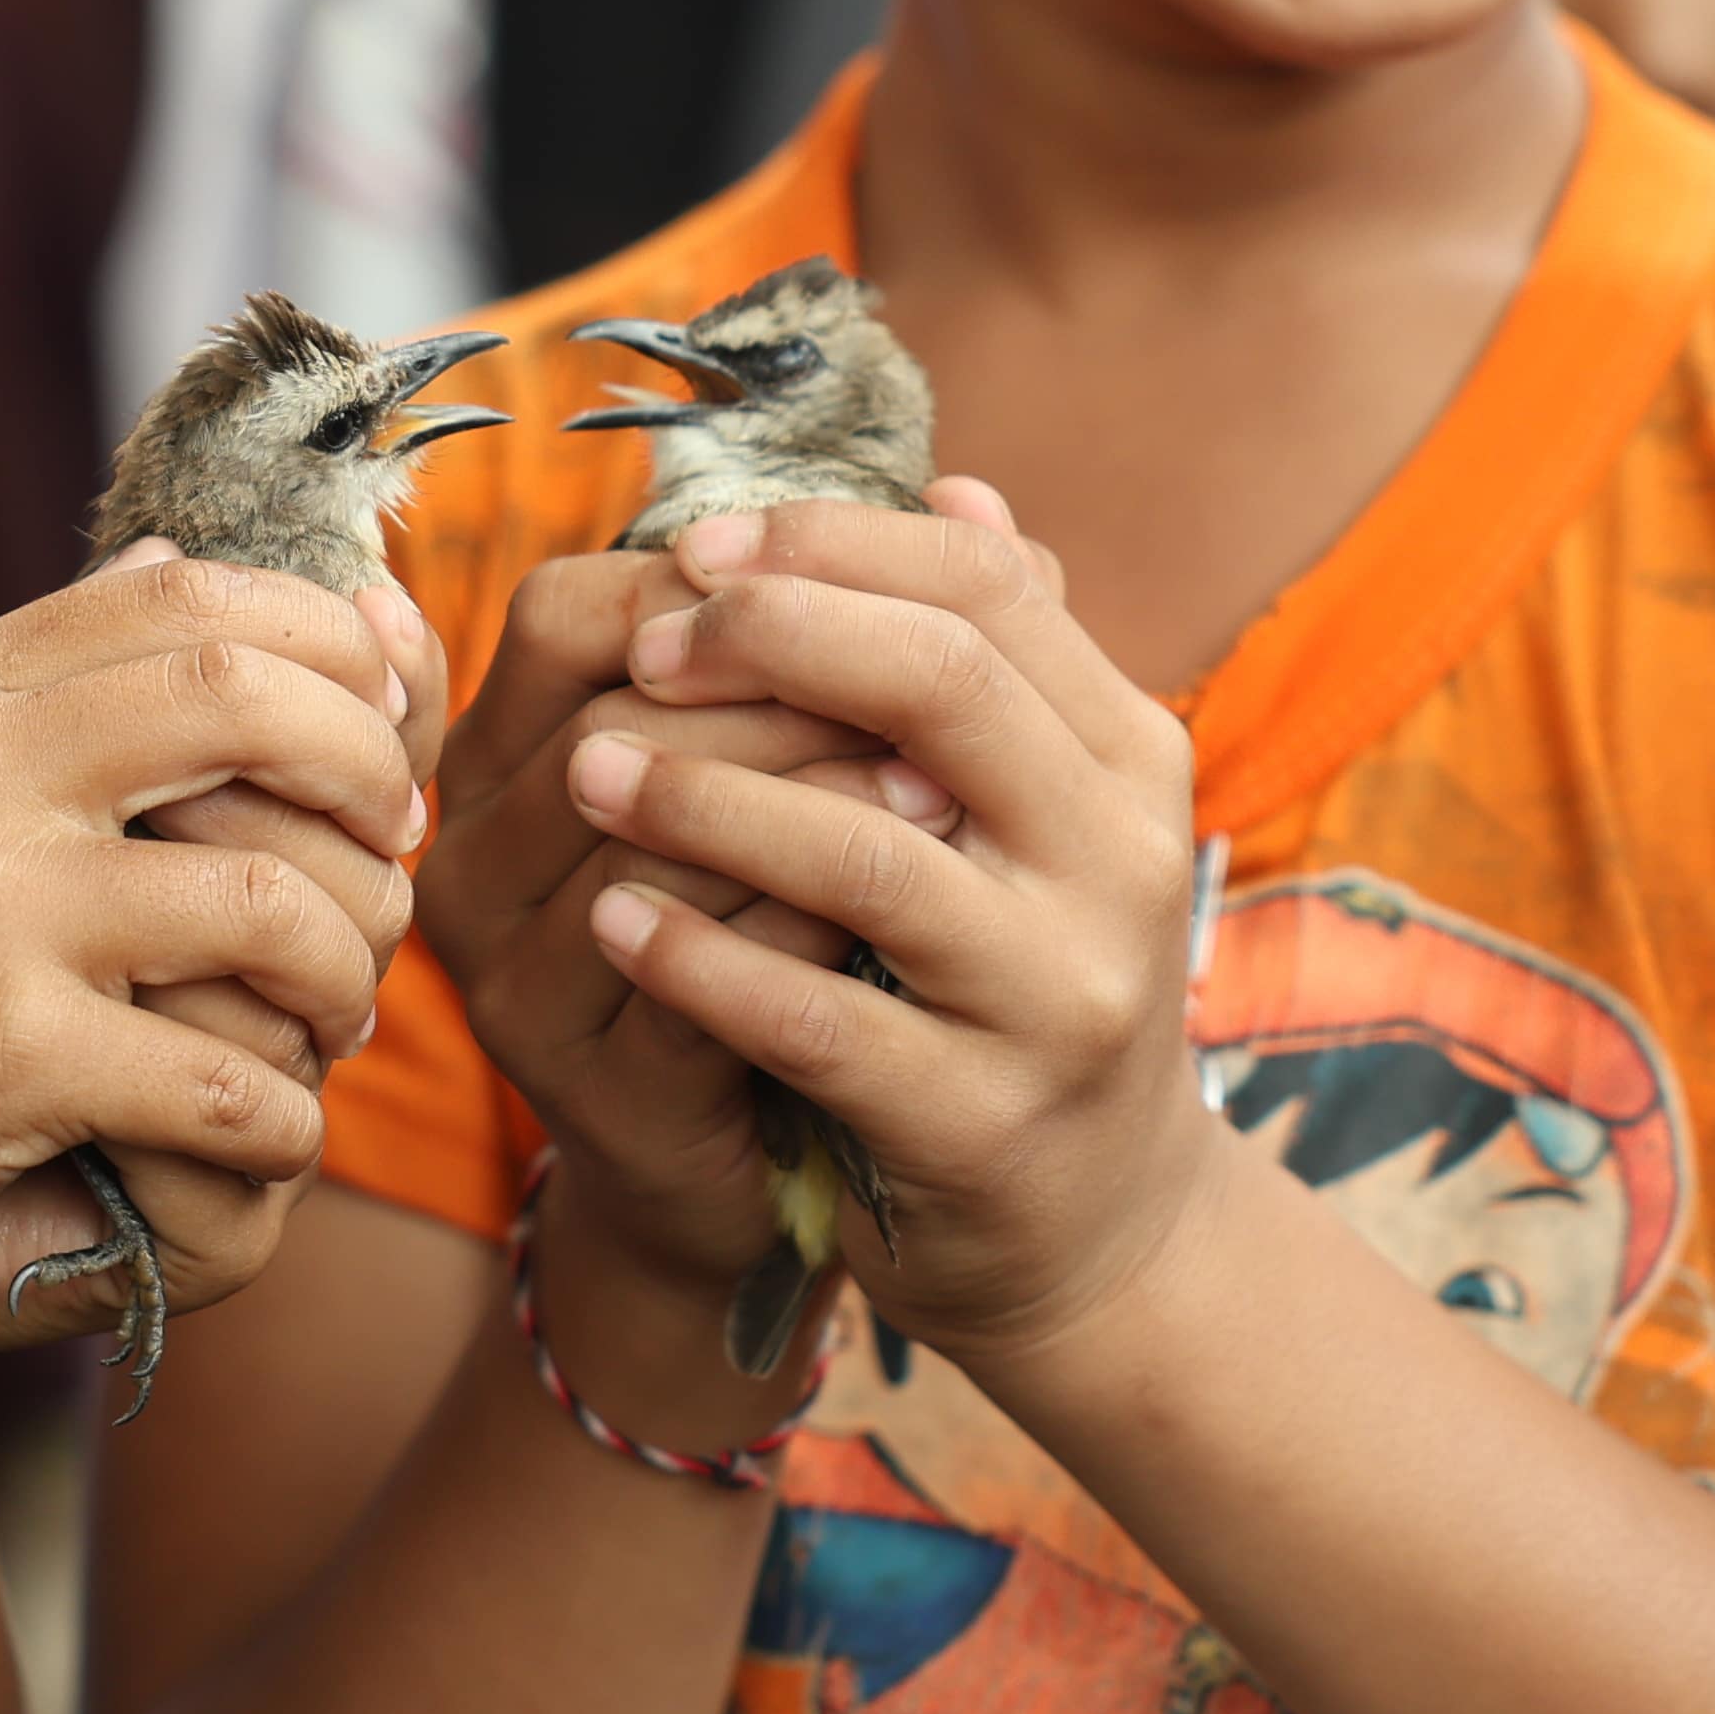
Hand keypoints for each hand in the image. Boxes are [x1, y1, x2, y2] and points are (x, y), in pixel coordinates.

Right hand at [0, 550, 425, 1351]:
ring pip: (270, 901)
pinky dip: (283, 1115)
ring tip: (341, 1002)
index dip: (320, 641)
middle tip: (396, 847)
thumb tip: (179, 566)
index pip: (183, 599)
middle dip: (366, 767)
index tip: (378, 714)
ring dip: (349, 960)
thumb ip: (17, 678)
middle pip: (245, 699)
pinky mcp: (0, 1060)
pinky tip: (275, 1128)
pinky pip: (222, 1080)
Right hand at [418, 543, 953, 1313]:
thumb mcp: (796, 769)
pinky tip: (901, 906)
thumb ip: (858, 639)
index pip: (565, 611)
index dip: (707, 589)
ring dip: (804, 805)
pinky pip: (690, 982)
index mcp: (497, 751)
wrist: (758, 1168)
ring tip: (942, 790)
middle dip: (787, 694)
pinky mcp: (588, 1092)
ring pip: (646, 846)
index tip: (858, 598)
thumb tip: (979, 498)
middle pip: (614, 719)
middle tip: (937, 690)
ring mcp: (514, 983)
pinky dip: (800, 927)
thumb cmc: (782, 928)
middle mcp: (471, 858)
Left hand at [560, 485, 1220, 1362]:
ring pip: (865, 854)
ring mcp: (1058, 998)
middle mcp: (1120, 863)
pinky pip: (816, 1018)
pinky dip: (700, 960)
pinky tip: (614, 921)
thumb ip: (995, 660)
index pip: (989, 589)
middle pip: (941, 685)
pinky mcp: (979, 1120)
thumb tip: (954, 487)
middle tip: (650, 640)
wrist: (1096, 1226)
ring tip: (585, 772)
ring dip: (704, 800)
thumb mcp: (1041, 814)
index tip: (701, 546)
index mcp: (1130, 757)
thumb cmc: (1023, 976)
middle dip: (772, 639)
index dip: (834, 546)